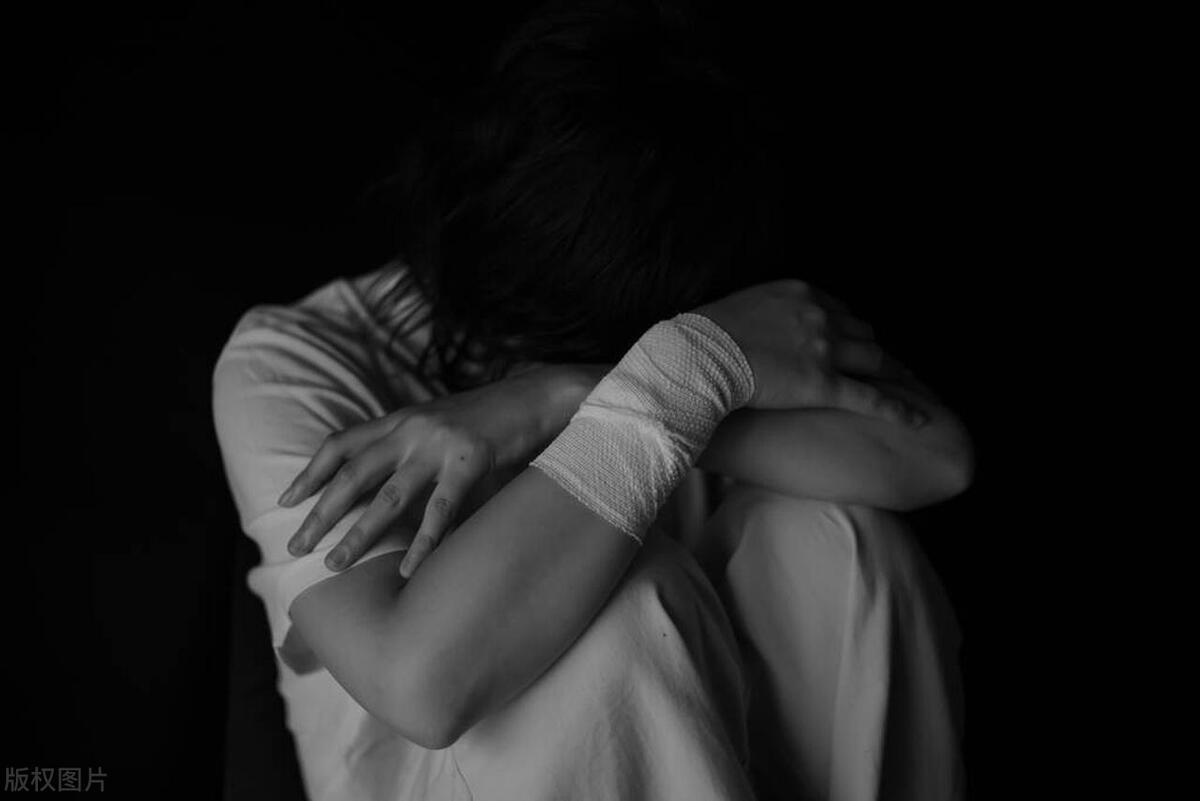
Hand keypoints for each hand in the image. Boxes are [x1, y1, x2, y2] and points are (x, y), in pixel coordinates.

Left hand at [278, 363, 580, 576]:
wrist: (541, 396)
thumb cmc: (493, 418)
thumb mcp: (441, 424)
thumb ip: (411, 448)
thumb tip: (386, 486)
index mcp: (401, 419)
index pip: (341, 443)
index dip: (311, 472)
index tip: (287, 500)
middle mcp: (412, 428)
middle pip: (352, 474)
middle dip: (321, 512)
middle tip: (296, 546)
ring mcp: (439, 444)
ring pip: (388, 496)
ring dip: (358, 533)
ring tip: (336, 563)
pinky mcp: (471, 459)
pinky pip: (441, 509)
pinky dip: (423, 543)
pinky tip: (407, 569)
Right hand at [692, 279, 923, 421]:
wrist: (698, 355)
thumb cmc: (705, 335)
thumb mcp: (741, 307)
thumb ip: (762, 312)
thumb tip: (755, 327)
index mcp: (801, 292)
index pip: (838, 308)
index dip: (848, 326)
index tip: (851, 338)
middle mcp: (820, 315)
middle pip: (861, 330)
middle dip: (870, 346)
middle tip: (880, 362)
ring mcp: (826, 349)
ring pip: (874, 358)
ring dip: (892, 371)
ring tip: (906, 383)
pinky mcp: (825, 385)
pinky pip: (870, 397)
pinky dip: (898, 408)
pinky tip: (916, 419)